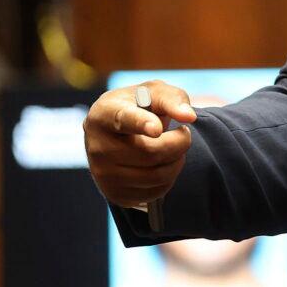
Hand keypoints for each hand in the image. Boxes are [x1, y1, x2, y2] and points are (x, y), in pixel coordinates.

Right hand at [83, 80, 196, 207]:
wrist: (119, 131)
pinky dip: (169, 178)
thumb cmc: (140, 106)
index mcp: (104, 113)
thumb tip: (188, 116)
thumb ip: (173, 99)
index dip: (142, 124)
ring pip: (156, 176)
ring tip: (175, 147)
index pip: (124, 120)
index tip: (157, 128)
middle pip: (150, 153)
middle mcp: (97, 145)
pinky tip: (164, 163)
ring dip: (177, 161)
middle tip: (184, 133)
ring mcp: (102, 173)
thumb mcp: (155, 92)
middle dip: (179, 142)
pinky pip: (155, 192)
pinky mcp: (113, 194)